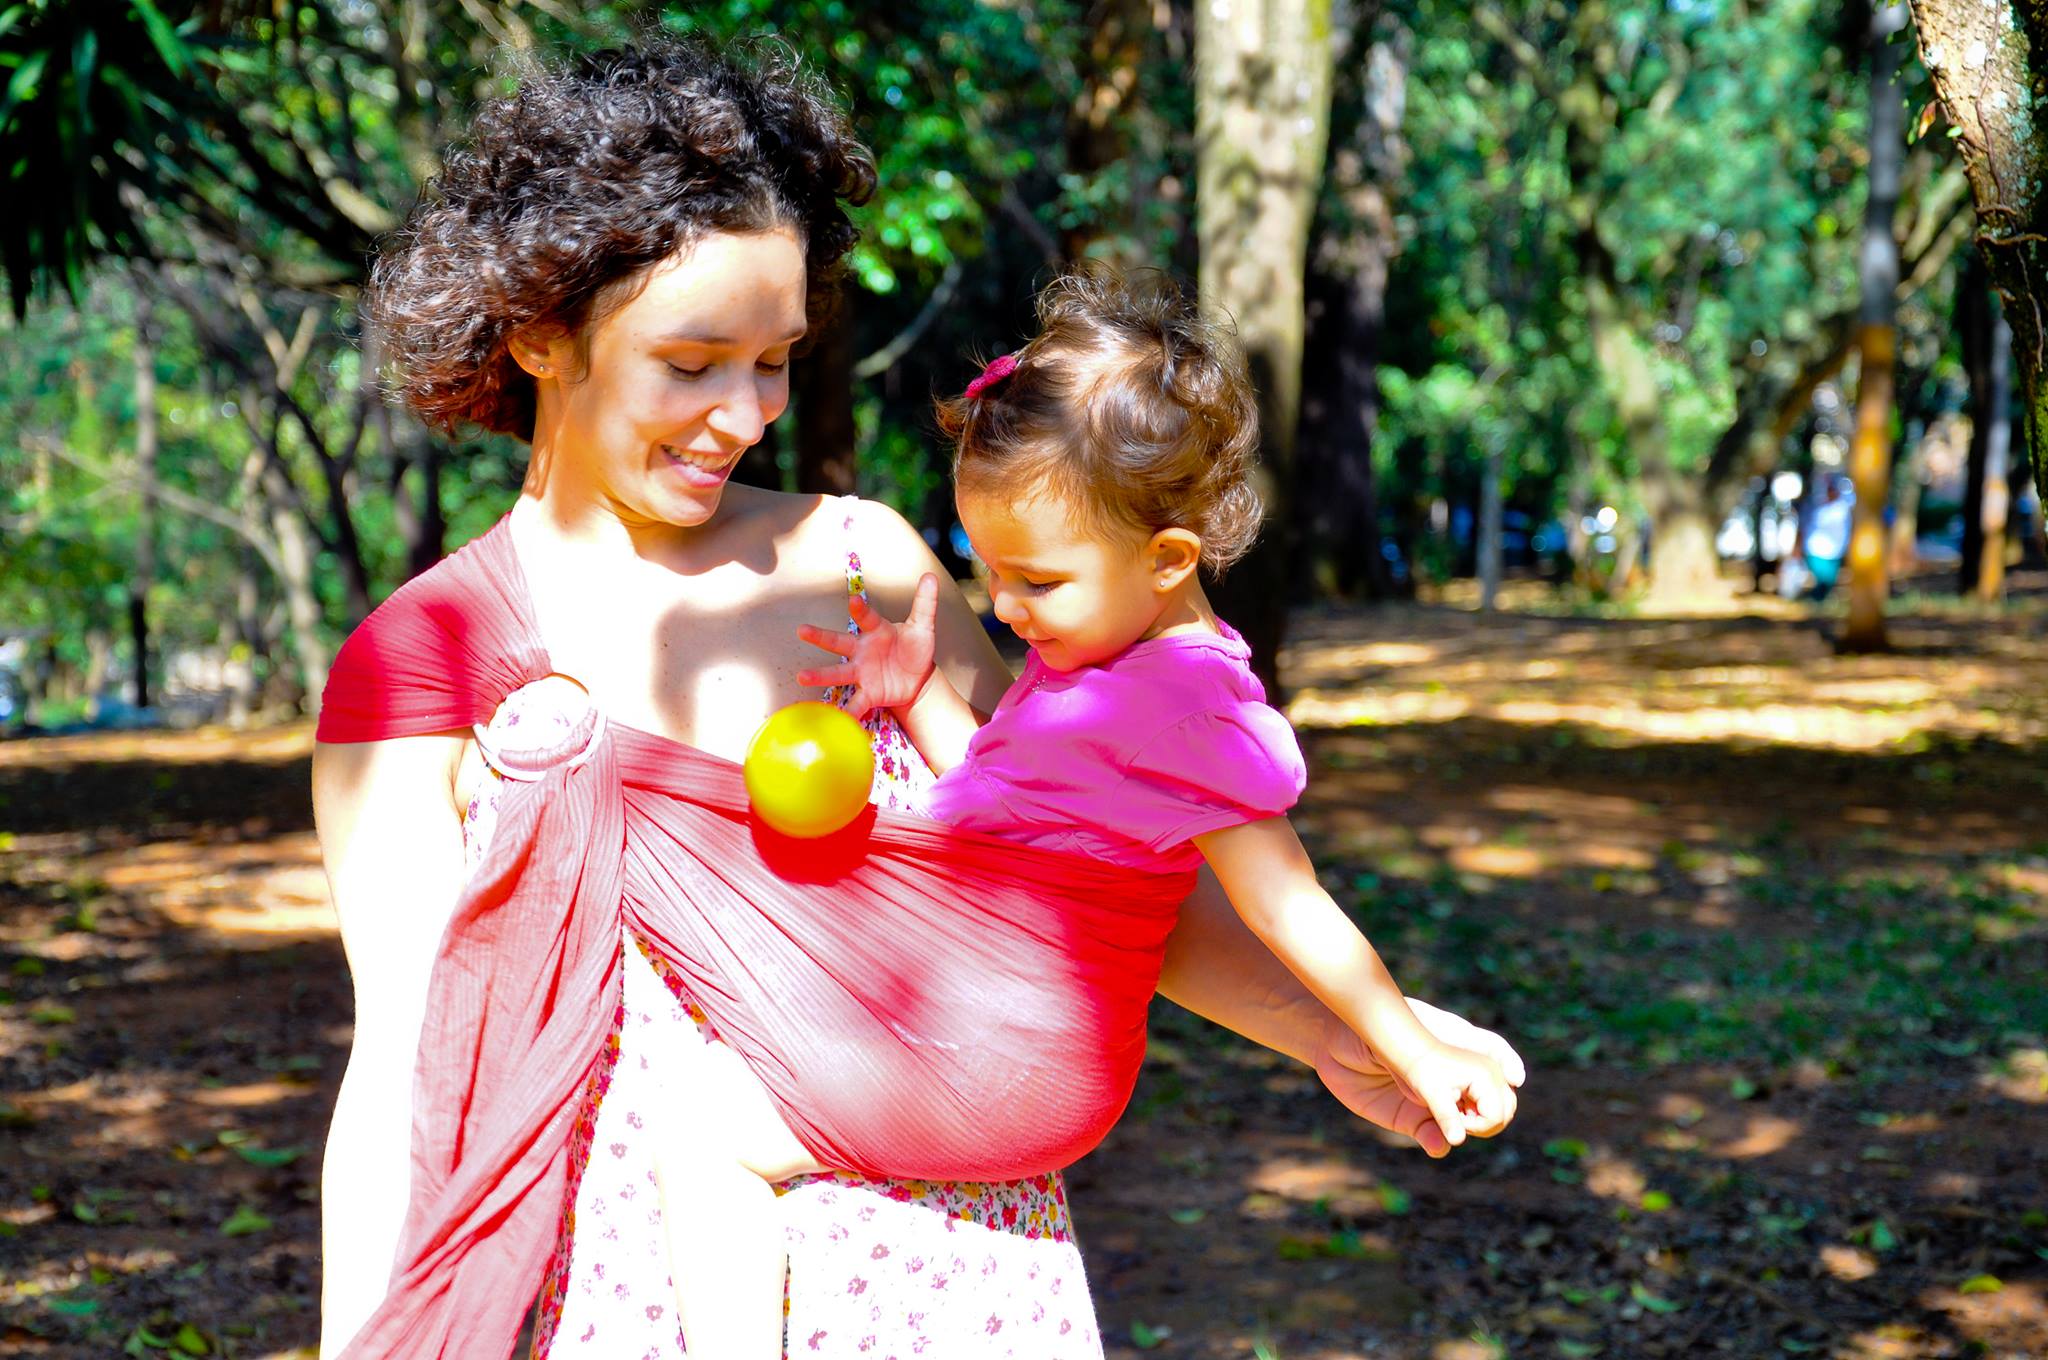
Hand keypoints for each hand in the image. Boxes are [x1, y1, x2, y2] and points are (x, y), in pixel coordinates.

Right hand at [795, 574, 939, 719]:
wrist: (917, 679)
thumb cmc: (914, 648)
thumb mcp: (923, 627)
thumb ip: (925, 603)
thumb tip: (930, 576)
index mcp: (876, 630)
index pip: (867, 617)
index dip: (861, 609)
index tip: (854, 601)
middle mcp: (862, 650)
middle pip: (839, 642)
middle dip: (820, 637)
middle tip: (801, 630)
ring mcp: (862, 672)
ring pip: (838, 673)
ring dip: (820, 675)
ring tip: (802, 677)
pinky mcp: (868, 693)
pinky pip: (856, 703)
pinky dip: (847, 713)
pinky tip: (835, 719)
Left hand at [1314, 999, 1524, 1156]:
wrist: (1330, 1038)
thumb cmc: (1365, 1023)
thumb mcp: (1395, 1034)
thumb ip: (1418, 1061)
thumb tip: (1443, 1096)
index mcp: (1451, 1046)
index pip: (1493, 1053)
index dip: (1507, 1064)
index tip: (1514, 1079)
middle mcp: (1447, 1076)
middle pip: (1491, 1096)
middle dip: (1495, 1109)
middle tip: (1483, 1115)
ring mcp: (1431, 1100)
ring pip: (1467, 1123)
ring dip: (1472, 1129)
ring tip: (1461, 1130)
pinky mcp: (1410, 1120)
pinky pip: (1436, 1139)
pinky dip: (1440, 1144)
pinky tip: (1438, 1144)